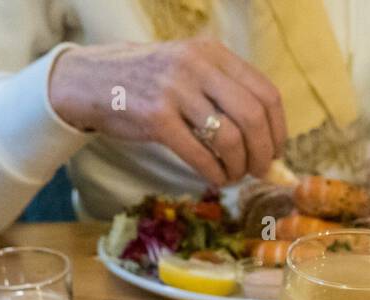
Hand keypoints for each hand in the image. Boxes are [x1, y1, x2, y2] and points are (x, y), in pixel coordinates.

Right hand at [47, 40, 286, 185]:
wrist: (91, 81)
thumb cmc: (147, 82)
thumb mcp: (189, 69)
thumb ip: (223, 89)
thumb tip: (264, 134)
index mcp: (213, 52)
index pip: (265, 92)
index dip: (278, 128)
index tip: (276, 150)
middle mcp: (198, 66)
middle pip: (253, 116)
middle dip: (263, 152)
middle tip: (259, 170)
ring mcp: (176, 90)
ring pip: (230, 137)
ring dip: (239, 166)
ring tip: (233, 175)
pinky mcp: (156, 118)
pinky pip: (200, 153)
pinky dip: (214, 172)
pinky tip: (215, 177)